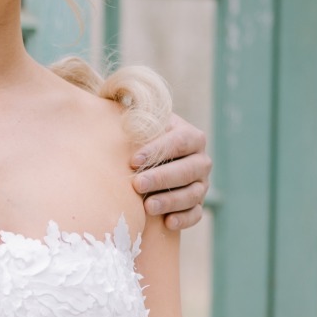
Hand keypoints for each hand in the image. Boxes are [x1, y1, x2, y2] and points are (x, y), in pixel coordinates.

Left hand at [132, 112, 211, 230]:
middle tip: (136, 184)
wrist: (146, 165)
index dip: (159, 151)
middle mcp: (200, 160)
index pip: (181, 142)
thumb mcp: (138, 121)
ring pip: (193, 194)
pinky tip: (167, 222)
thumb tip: (115, 94)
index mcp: (190, 136)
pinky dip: (184, 219)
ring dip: (170, 200)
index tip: (133, 161)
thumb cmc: (138, 139)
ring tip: (147, 207)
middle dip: (162, 178)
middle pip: (189, 169)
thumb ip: (130, 107)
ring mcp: (201, 184)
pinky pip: (196, 214)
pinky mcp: (196, 205)